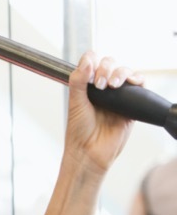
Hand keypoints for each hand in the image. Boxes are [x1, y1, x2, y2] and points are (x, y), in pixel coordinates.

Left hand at [65, 52, 140, 173]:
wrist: (90, 152)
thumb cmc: (79, 132)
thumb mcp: (75, 104)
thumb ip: (78, 82)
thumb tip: (86, 61)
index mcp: (86, 87)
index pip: (91, 63)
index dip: (92, 61)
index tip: (90, 71)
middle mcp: (102, 89)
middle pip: (109, 63)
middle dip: (106, 68)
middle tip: (100, 84)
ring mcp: (117, 96)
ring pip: (124, 71)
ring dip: (120, 72)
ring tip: (112, 86)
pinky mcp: (131, 104)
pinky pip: (139, 85)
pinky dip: (137, 79)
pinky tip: (130, 83)